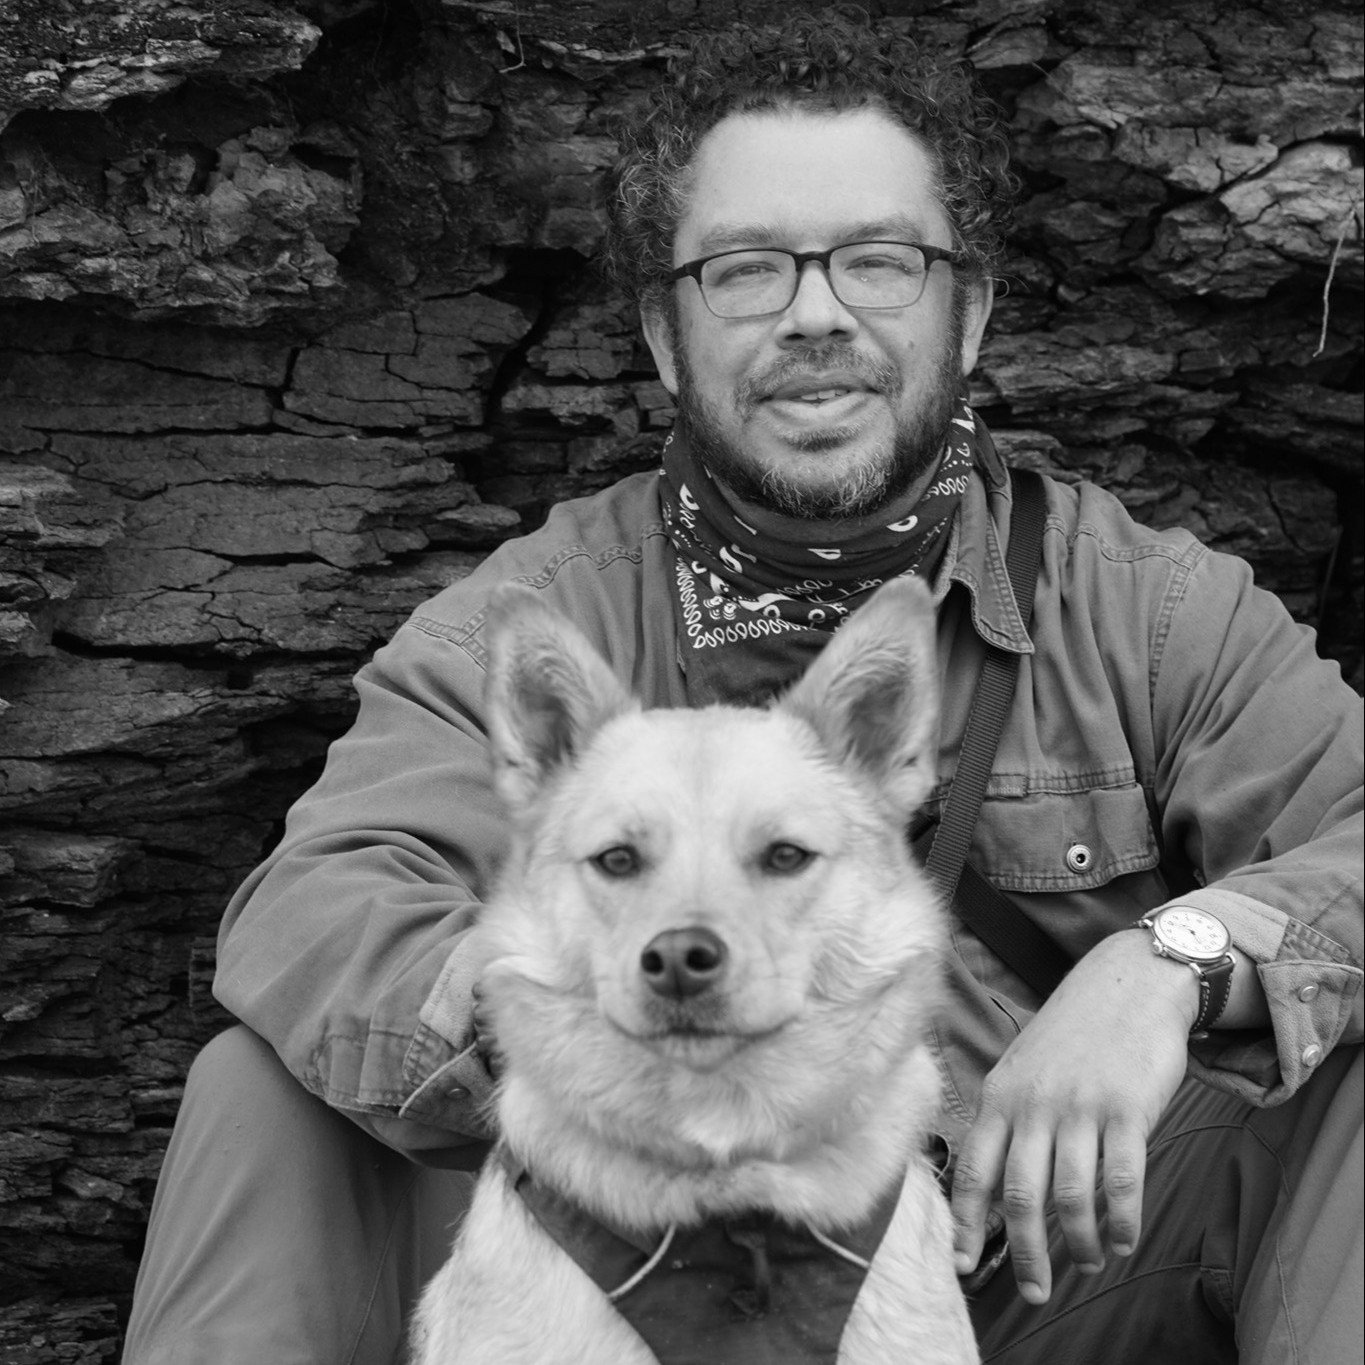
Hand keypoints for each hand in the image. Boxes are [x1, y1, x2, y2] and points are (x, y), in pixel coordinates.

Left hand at [950, 930, 1198, 1303]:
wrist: (1128, 984)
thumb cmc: (1075, 1035)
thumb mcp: (1025, 1070)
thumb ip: (1011, 1121)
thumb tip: (998, 1188)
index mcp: (1000, 1096)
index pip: (972, 1169)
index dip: (964, 1221)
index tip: (960, 1264)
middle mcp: (1033, 1104)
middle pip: (1020, 1196)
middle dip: (1025, 1254)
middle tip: (1035, 1293)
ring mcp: (1079, 1107)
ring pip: (1071, 1196)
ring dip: (1080, 1243)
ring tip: (1089, 1262)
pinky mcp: (1126, 1110)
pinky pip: (1121, 1181)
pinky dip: (1123, 1221)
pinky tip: (1125, 1241)